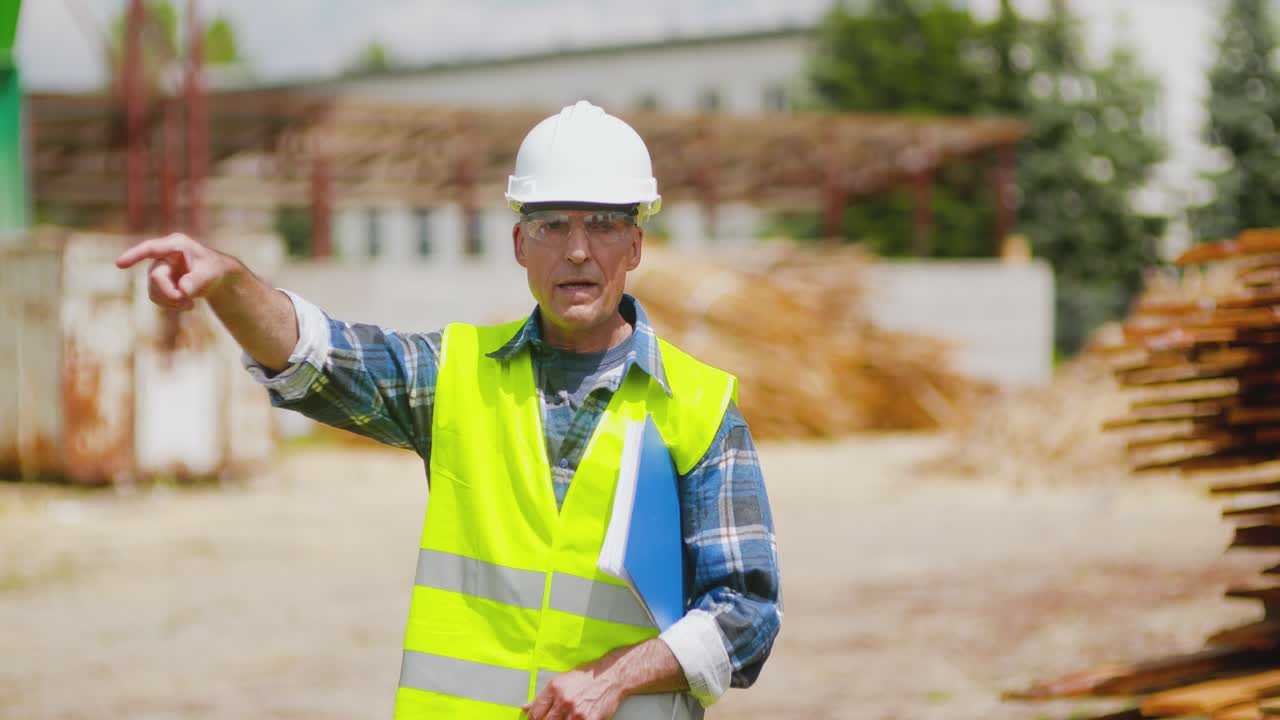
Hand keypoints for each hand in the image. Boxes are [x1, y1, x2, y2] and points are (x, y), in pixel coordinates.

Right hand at [116, 233, 233, 311]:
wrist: (215, 277)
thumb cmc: (213, 269)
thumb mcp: (211, 273)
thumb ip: (198, 280)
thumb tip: (183, 291)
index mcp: (176, 245)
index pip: (151, 249)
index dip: (135, 255)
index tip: (119, 264)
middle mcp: (163, 256)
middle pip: (156, 278)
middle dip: (171, 294)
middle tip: (189, 305)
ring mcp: (158, 270)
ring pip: (154, 291)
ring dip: (172, 301)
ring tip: (190, 304)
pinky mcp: (157, 283)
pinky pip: (157, 298)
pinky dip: (171, 304)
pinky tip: (185, 303)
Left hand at [523, 666, 624, 719]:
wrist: (611, 676)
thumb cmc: (587, 677)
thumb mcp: (562, 681)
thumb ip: (543, 697)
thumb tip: (525, 707)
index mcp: (555, 688)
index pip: (535, 712)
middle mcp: (564, 700)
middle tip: (551, 719)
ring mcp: (577, 712)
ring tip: (566, 717)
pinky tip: (575, 719)